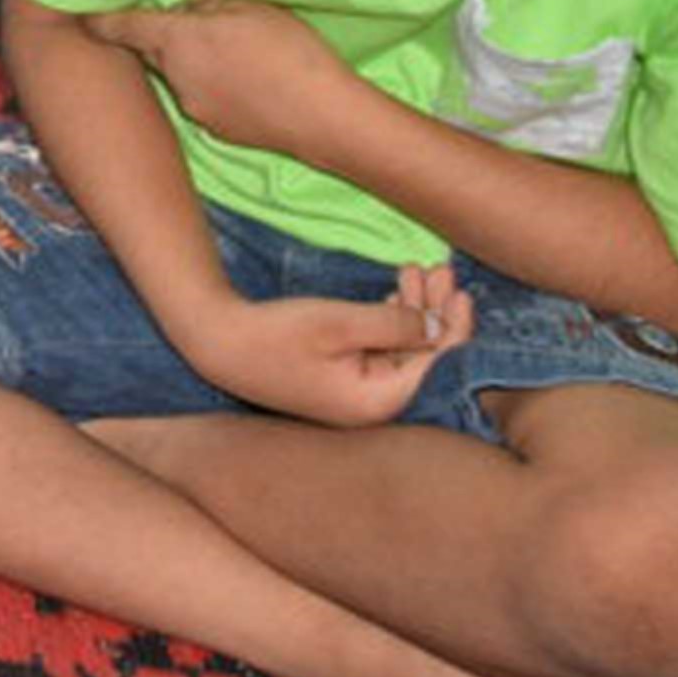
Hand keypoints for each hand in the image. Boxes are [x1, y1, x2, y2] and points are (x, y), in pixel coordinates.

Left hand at [85, 0, 371, 171]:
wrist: (325, 118)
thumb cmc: (289, 52)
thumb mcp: (250, 9)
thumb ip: (209, 6)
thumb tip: (190, 12)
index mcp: (176, 40)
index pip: (124, 26)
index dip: (101, 19)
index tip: (81, 15)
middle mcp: (175, 77)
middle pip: (153, 51)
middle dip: (163, 39)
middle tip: (198, 27)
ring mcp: (194, 108)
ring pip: (180, 76)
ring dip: (195, 64)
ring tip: (240, 58)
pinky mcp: (217, 131)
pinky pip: (204, 99)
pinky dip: (216, 89)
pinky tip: (251, 86)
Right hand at [181, 269, 471, 426]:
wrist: (217, 342)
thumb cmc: (277, 333)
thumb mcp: (340, 322)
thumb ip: (396, 325)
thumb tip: (439, 327)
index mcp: (380, 400)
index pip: (437, 365)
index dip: (455, 327)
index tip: (460, 290)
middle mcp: (374, 406)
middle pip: (423, 358)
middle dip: (435, 312)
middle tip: (439, 270)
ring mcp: (357, 395)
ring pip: (402, 351)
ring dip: (413, 312)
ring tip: (416, 272)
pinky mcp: (341, 382)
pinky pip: (380, 353)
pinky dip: (390, 323)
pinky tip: (394, 296)